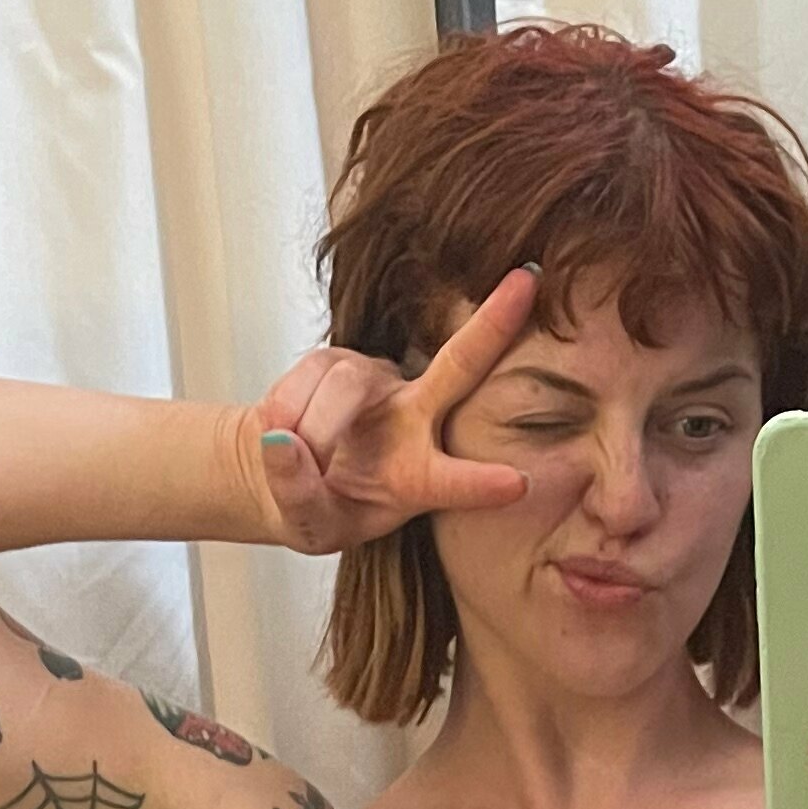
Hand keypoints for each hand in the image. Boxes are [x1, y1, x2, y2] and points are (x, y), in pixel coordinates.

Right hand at [241, 267, 540, 553]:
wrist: (279, 468)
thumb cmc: (317, 505)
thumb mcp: (308, 524)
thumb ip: (299, 494)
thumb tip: (283, 442)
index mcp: (420, 479)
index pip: (456, 482)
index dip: (484, 484)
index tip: (519, 484)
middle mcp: (414, 422)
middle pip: (460, 365)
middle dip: (494, 324)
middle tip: (527, 284)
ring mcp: (377, 383)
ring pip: (345, 386)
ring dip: (313, 431)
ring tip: (302, 460)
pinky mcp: (335, 359)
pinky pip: (307, 378)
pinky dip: (285, 412)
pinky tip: (287, 430)